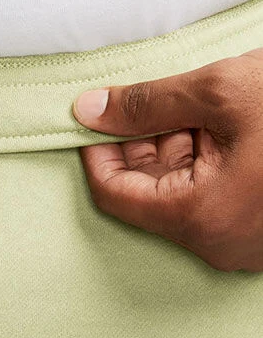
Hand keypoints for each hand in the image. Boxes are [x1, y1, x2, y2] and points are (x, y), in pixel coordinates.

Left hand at [72, 48, 262, 271]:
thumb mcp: (223, 93)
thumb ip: (147, 104)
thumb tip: (90, 111)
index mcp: (198, 218)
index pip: (112, 193)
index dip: (97, 151)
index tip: (94, 119)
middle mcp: (216, 243)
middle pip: (147, 191)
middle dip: (143, 142)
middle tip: (154, 100)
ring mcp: (241, 242)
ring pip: (181, 192)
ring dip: (178, 147)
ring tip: (204, 108)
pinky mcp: (261, 231)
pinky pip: (212, 198)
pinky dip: (206, 161)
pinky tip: (224, 128)